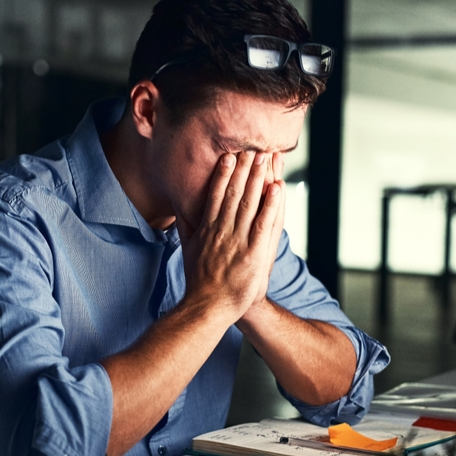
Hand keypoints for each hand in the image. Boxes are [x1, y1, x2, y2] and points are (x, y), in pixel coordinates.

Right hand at [176, 150, 283, 322]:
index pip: (217, 194)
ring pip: (250, 203)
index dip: (224, 173)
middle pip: (235, 193)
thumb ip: (185, 225)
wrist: (208, 308)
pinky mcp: (253, 254)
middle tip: (254, 147)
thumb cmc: (199, 280)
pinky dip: (271, 205)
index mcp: (207, 229)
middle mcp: (222, 231)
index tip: (231, 154)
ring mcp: (238, 242)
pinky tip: (277, 188)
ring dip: (258, 178)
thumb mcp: (186, 249)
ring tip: (266, 157)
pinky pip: (264, 224)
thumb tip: (179, 205)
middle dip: (245, 168)